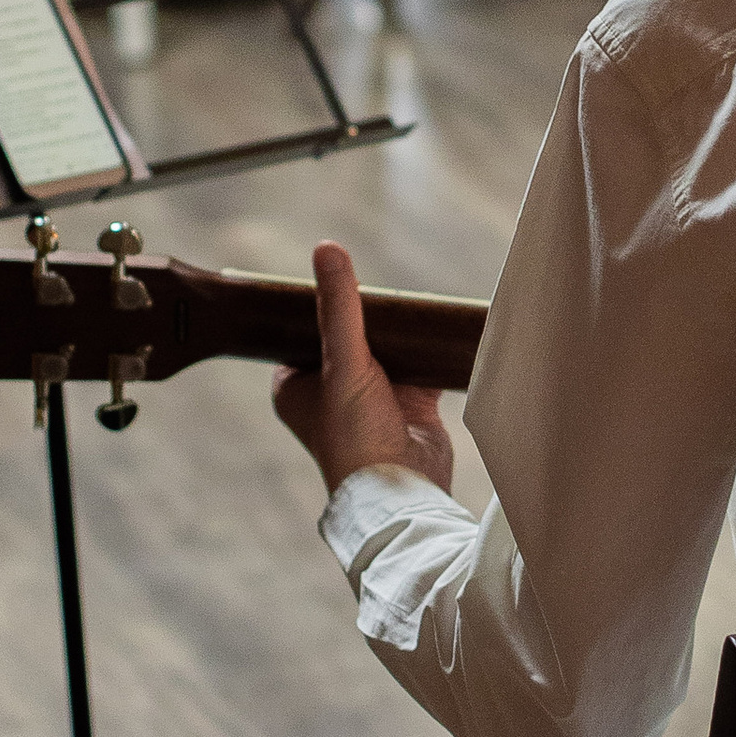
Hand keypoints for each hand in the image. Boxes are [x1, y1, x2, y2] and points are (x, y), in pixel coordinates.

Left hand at [272, 242, 454, 499]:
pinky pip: (419, 366)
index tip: (340, 276)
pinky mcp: (410, 406)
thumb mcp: (343, 362)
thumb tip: (328, 247)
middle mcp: (329, 392)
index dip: (322, 304)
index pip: (304, 330)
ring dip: (400, 333)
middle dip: (369, 316)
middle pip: (350, 336)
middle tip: (384, 290)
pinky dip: (429, 351)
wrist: (402, 489)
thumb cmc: (355, 435)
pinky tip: (441, 328)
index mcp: (294, 385)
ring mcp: (372, 399)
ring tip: (414, 304)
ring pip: (386, 350)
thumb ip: (340, 306)